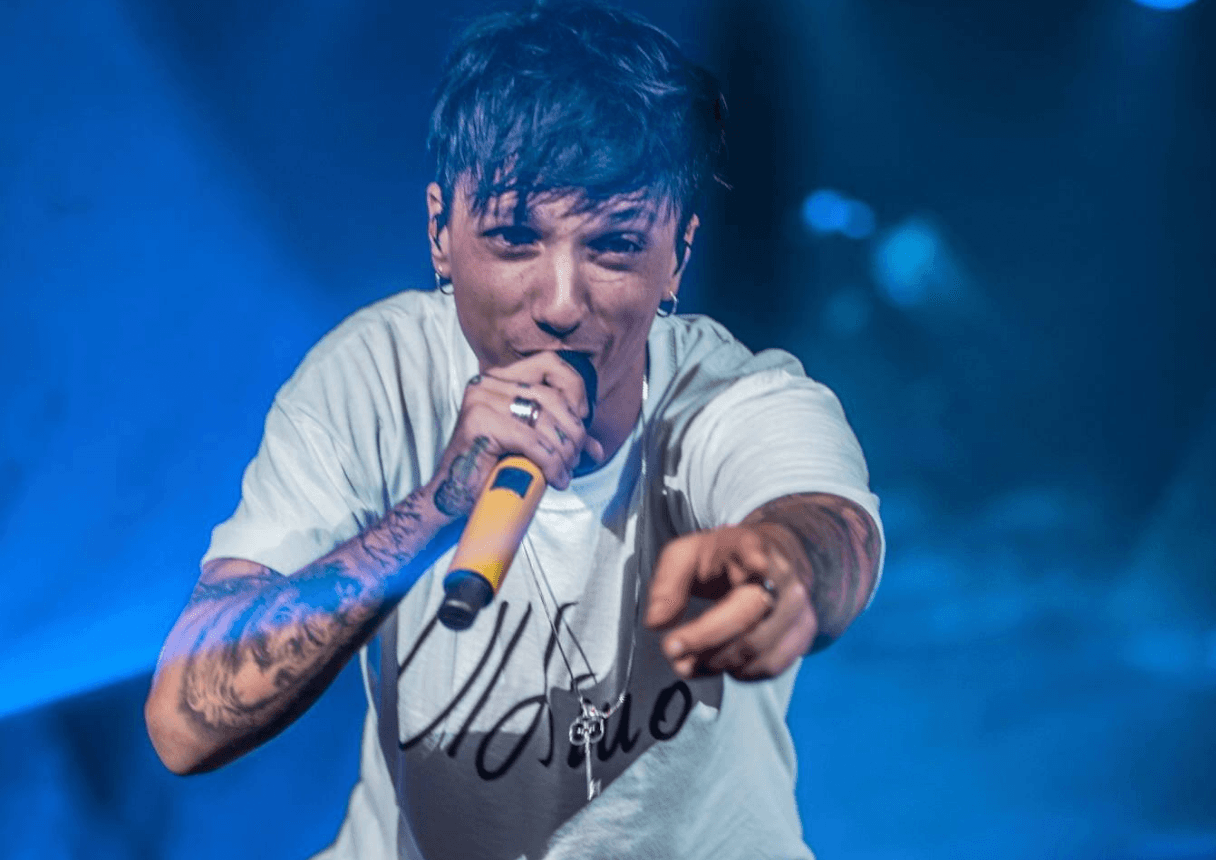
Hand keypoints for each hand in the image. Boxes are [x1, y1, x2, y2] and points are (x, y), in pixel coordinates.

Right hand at [429, 352, 606, 517]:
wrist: (453, 496)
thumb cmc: (492, 469)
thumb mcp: (532, 445)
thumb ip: (562, 438)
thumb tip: (596, 449)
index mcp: (499, 378)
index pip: (550, 364)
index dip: (575, 388)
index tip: (582, 420)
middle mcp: (487, 383)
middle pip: (552, 397)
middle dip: (573, 432)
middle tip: (575, 459)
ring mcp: (481, 400)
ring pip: (544, 420)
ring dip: (564, 451)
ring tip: (565, 472)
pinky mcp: (479, 424)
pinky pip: (532, 442)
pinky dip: (551, 463)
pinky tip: (555, 479)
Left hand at [644, 523, 816, 680]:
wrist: (772, 557)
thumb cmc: (722, 558)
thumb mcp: (686, 555)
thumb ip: (666, 585)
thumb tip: (656, 623)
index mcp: (751, 547)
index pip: (756, 557)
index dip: (757, 562)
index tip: (754, 566)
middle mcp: (783, 577)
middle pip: (746, 617)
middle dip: (703, 640)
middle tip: (670, 651)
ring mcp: (798, 607)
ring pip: (757, 649)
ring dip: (716, 663)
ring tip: (687, 663)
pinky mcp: (804, 633)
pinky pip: (771, 665)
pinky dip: (740, 673)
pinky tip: (719, 663)